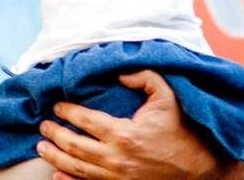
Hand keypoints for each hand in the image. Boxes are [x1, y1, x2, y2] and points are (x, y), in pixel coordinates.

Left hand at [37, 70, 219, 179]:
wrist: (202, 168)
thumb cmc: (182, 132)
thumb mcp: (167, 98)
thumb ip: (144, 78)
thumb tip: (119, 74)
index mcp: (124, 134)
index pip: (84, 120)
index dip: (66, 112)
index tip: (56, 106)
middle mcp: (116, 158)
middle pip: (73, 146)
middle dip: (54, 134)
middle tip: (43, 125)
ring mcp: (118, 177)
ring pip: (76, 168)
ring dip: (54, 157)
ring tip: (41, 147)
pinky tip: (57, 175)